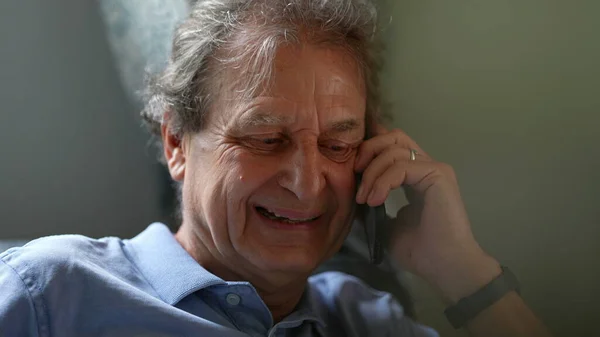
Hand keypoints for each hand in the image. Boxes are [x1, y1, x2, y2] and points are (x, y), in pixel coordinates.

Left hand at [354, 126, 500, 302]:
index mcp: (416, 176)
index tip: (352, 174)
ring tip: (365, 199)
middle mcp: (426, 167)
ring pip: (395, 149)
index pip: (391, 147)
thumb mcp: (386, 224)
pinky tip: (375, 200)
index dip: (369, 151)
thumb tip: (355, 192)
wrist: (445, 267)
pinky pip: (402, 166)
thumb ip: (374, 202)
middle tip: (355, 174)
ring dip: (372, 172)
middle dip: (368, 150)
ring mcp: (435, 169)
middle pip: (393, 137)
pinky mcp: (438, 175)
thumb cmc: (420, 251)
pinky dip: (383, 181)